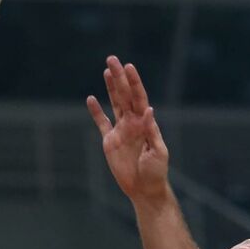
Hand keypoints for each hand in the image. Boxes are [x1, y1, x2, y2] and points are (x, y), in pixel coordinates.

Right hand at [87, 56, 169, 205]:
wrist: (144, 188)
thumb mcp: (158, 151)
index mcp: (145, 123)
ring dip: (110, 88)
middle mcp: (132, 123)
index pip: (139, 97)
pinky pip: (101, 123)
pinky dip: (96, 112)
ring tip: (106, 70)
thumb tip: (149, 110)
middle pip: (125, 95)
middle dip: (119, 77)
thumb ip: (152, 131)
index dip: (134, 82)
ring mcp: (121, 130)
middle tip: (112, 59)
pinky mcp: (110, 142)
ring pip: (114, 104)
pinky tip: (91, 99)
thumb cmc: (156, 172)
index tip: (128, 67)